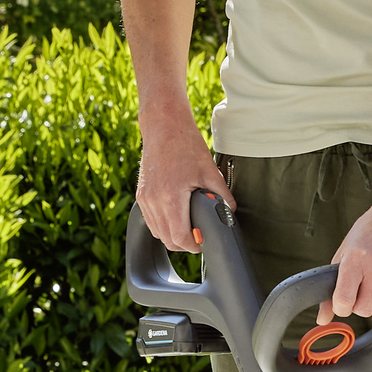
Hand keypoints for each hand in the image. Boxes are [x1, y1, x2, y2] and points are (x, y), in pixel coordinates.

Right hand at [135, 128, 232, 251]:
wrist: (164, 126)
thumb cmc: (186, 145)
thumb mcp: (210, 171)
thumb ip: (222, 196)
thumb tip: (229, 212)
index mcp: (171, 198)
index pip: (179, 238)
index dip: (193, 245)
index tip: (202, 243)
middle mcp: (153, 201)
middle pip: (166, 240)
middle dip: (184, 244)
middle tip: (199, 237)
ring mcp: (145, 198)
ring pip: (157, 232)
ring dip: (172, 235)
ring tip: (189, 226)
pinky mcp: (141, 194)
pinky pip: (151, 220)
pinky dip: (163, 224)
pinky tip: (176, 216)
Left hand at [328, 189, 371, 317]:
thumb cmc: (369, 231)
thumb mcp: (344, 254)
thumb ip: (331, 288)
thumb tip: (322, 320)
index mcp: (355, 258)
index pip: (344, 301)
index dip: (341, 307)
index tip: (343, 301)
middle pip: (364, 309)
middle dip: (359, 304)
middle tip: (361, 288)